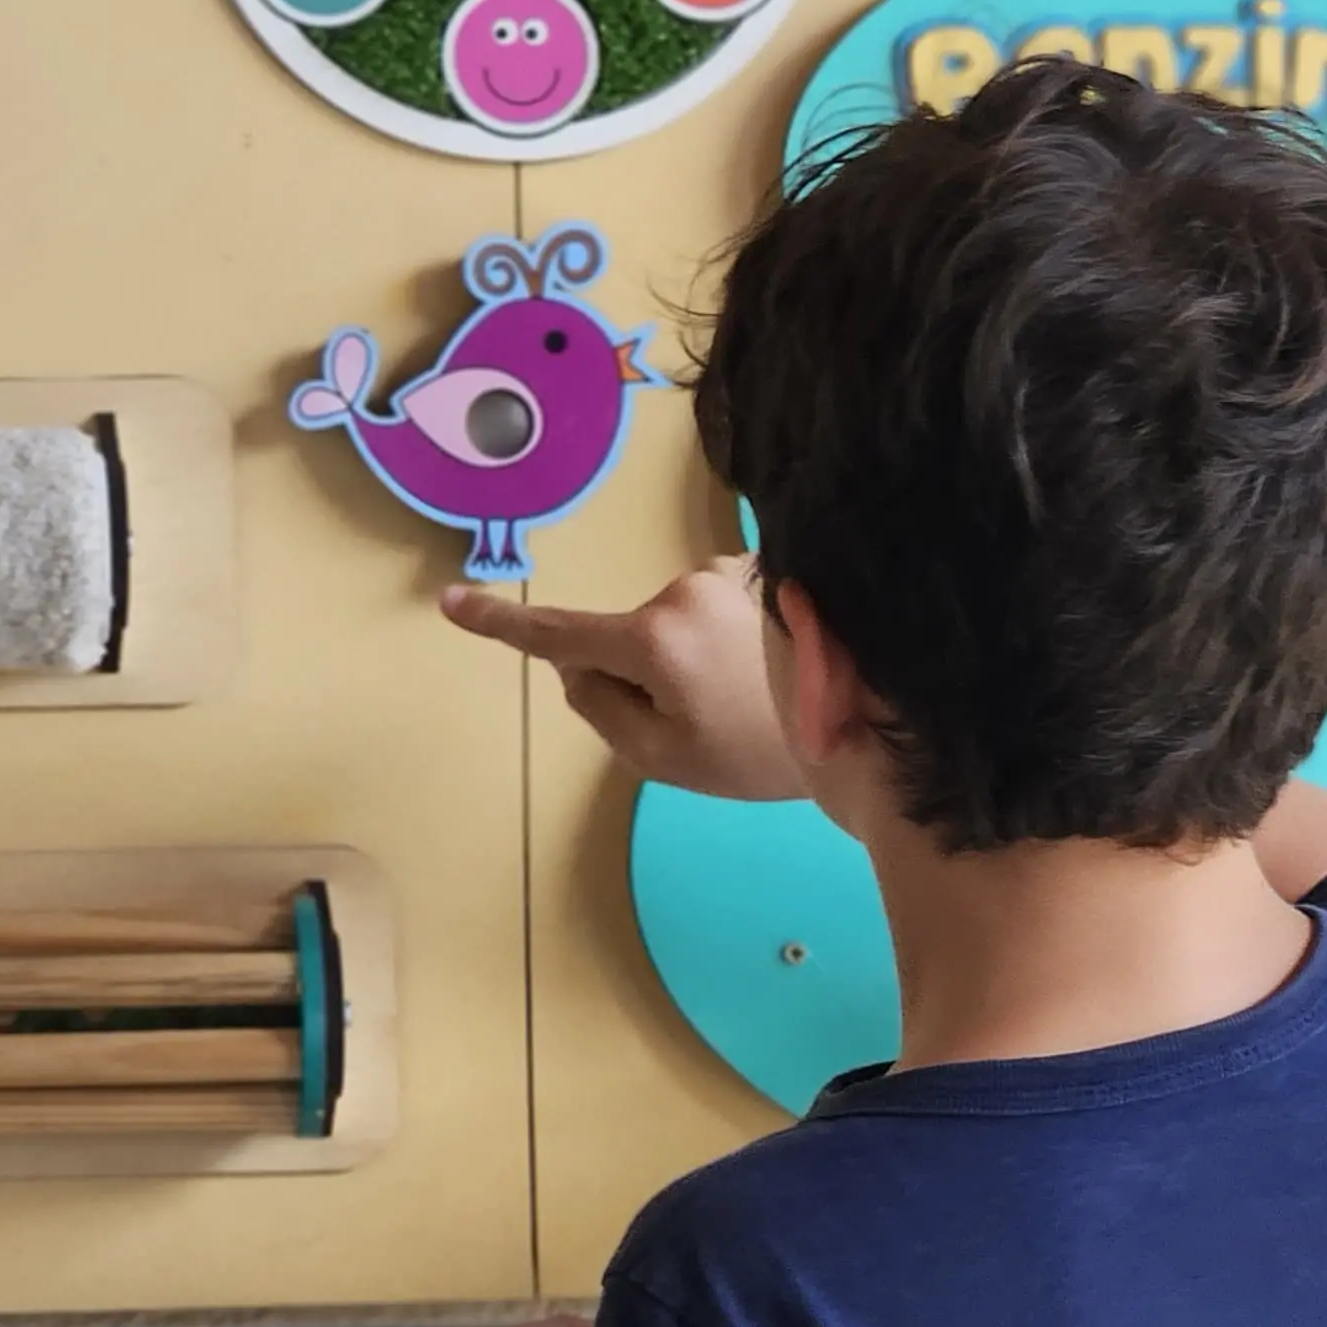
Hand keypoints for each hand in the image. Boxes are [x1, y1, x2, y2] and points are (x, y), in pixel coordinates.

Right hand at [441, 558, 811, 802]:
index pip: (560, 632)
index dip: (501, 624)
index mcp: (652, 635)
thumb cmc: (762, 753)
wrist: (874, 726)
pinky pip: (725, 606)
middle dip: (654, 673)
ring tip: (762, 699)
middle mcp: (686, 585)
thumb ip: (603, 710)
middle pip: (634, 635)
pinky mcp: (771, 568)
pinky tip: (784, 668)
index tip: (452, 603)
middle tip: (714, 722)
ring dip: (703, 655)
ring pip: (683, 621)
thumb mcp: (664, 758)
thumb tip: (578, 669)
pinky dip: (739, 636)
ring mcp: (734, 570)